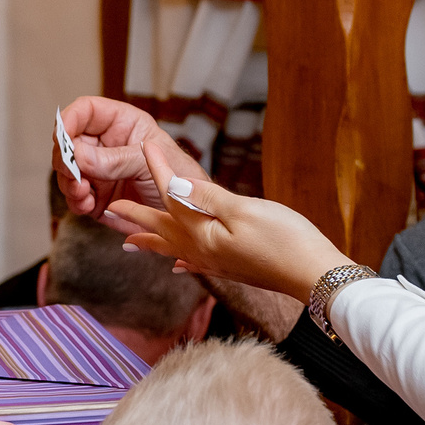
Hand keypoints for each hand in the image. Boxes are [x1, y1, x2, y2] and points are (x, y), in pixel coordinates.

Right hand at [53, 96, 204, 228]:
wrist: (190, 215)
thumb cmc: (180, 178)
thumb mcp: (151, 163)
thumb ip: (115, 159)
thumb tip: (78, 155)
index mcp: (121, 124)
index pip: (86, 111)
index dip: (69, 119)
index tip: (62, 136)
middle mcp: (105, 145)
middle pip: (69, 141)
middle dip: (65, 157)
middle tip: (72, 171)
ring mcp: (98, 172)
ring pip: (66, 171)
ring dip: (69, 182)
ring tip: (83, 191)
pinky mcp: (96, 197)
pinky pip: (75, 197)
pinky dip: (76, 201)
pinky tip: (88, 204)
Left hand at [115, 139, 350, 302]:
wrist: (315, 277)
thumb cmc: (286, 240)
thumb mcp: (245, 211)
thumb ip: (206, 198)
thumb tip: (171, 185)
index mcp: (201, 232)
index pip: (170, 195)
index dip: (157, 169)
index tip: (143, 146)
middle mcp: (202, 250)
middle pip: (161, 229)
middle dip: (135, 217)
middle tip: (109, 208)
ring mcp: (216, 262)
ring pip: (173, 249)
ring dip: (150, 242)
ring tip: (129, 242)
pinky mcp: (232, 269)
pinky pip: (196, 263)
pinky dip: (182, 260)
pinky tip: (179, 265)